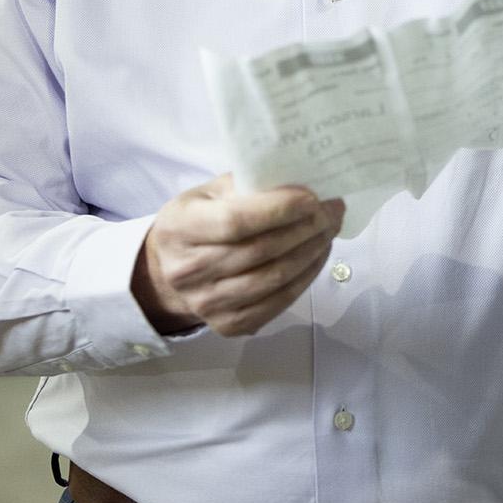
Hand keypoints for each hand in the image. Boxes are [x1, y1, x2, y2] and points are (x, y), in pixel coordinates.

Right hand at [132, 176, 344, 336]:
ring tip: (330, 229)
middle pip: (261, 250)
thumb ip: (247, 183)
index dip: (279, 210)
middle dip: (306, 227)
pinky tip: (317, 255)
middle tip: (333, 209)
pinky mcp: (229, 325)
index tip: (312, 197)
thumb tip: (301, 177)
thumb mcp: (210, 192)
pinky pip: (279, 302)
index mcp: (180, 228)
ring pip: (275, 278)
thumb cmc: (197, 221)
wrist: (169, 271)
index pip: (235, 221)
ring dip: (312, 251)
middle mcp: (188, 270)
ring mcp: (207, 303)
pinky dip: (306, 277)